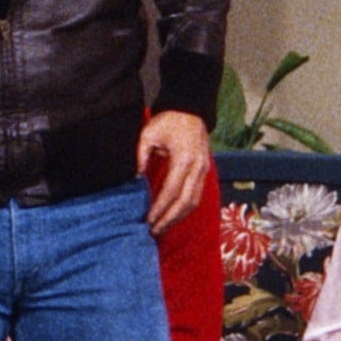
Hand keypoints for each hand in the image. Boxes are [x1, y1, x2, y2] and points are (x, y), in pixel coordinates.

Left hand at [138, 109, 210, 235]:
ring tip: (162, 227)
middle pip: (185, 202)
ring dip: (178, 217)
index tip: (148, 219)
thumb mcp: (148, 134)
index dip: (160, 208)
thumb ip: (141, 156)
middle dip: (169, 219)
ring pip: (194, 202)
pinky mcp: (204, 171)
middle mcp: (197, 168)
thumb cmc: (168, 120)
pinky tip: (173, 216)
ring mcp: (203, 170)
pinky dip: (185, 209)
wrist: (189, 109)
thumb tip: (136, 178)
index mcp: (184, 159)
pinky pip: (197, 196)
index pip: (171, 191)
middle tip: (154, 230)